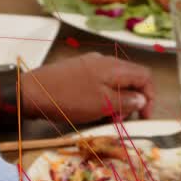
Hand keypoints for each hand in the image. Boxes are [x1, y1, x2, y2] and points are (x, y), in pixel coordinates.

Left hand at [20, 53, 154, 124]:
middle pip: (130, 77)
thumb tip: (142, 99)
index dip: (150, 97)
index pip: (145, 76)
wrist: (30, 92)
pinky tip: (93, 109)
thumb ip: (126, 101)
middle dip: (133, 99)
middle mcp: (104, 61)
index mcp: (114, 67)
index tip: (144, 117)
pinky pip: (99, 82)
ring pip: (114, 81)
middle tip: (124, 120)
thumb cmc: (69, 99)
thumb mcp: (102, 105)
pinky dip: (103, 96)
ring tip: (108, 118)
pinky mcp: (76, 71)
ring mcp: (89, 64)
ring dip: (117, 99)